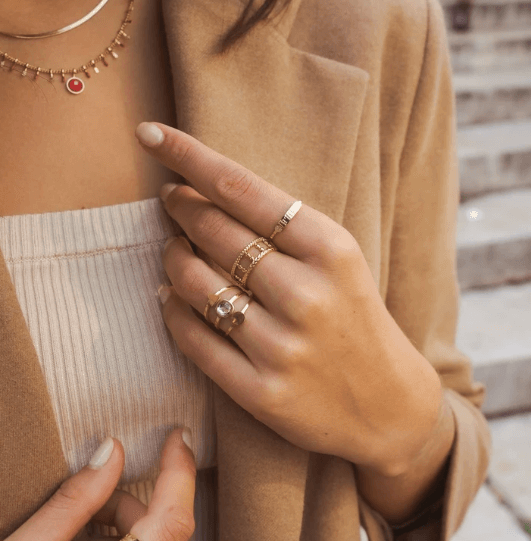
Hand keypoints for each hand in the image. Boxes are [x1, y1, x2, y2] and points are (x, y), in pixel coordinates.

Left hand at [136, 122, 442, 477]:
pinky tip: (172, 297)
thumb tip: (201, 190)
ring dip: (172, 258)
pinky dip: (171, 310)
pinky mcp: (260, 392)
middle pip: (212, 231)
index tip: (150, 134)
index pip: (241, 187)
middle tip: (171, 199)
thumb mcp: (340, 259)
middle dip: (179, 207)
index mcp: (330, 249)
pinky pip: (192, 337)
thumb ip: (282, 227)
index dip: (188, 156)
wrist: (389, 406)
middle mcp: (306, 294)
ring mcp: (281, 346)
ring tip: (174, 249)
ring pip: (194, 283)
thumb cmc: (356, 319)